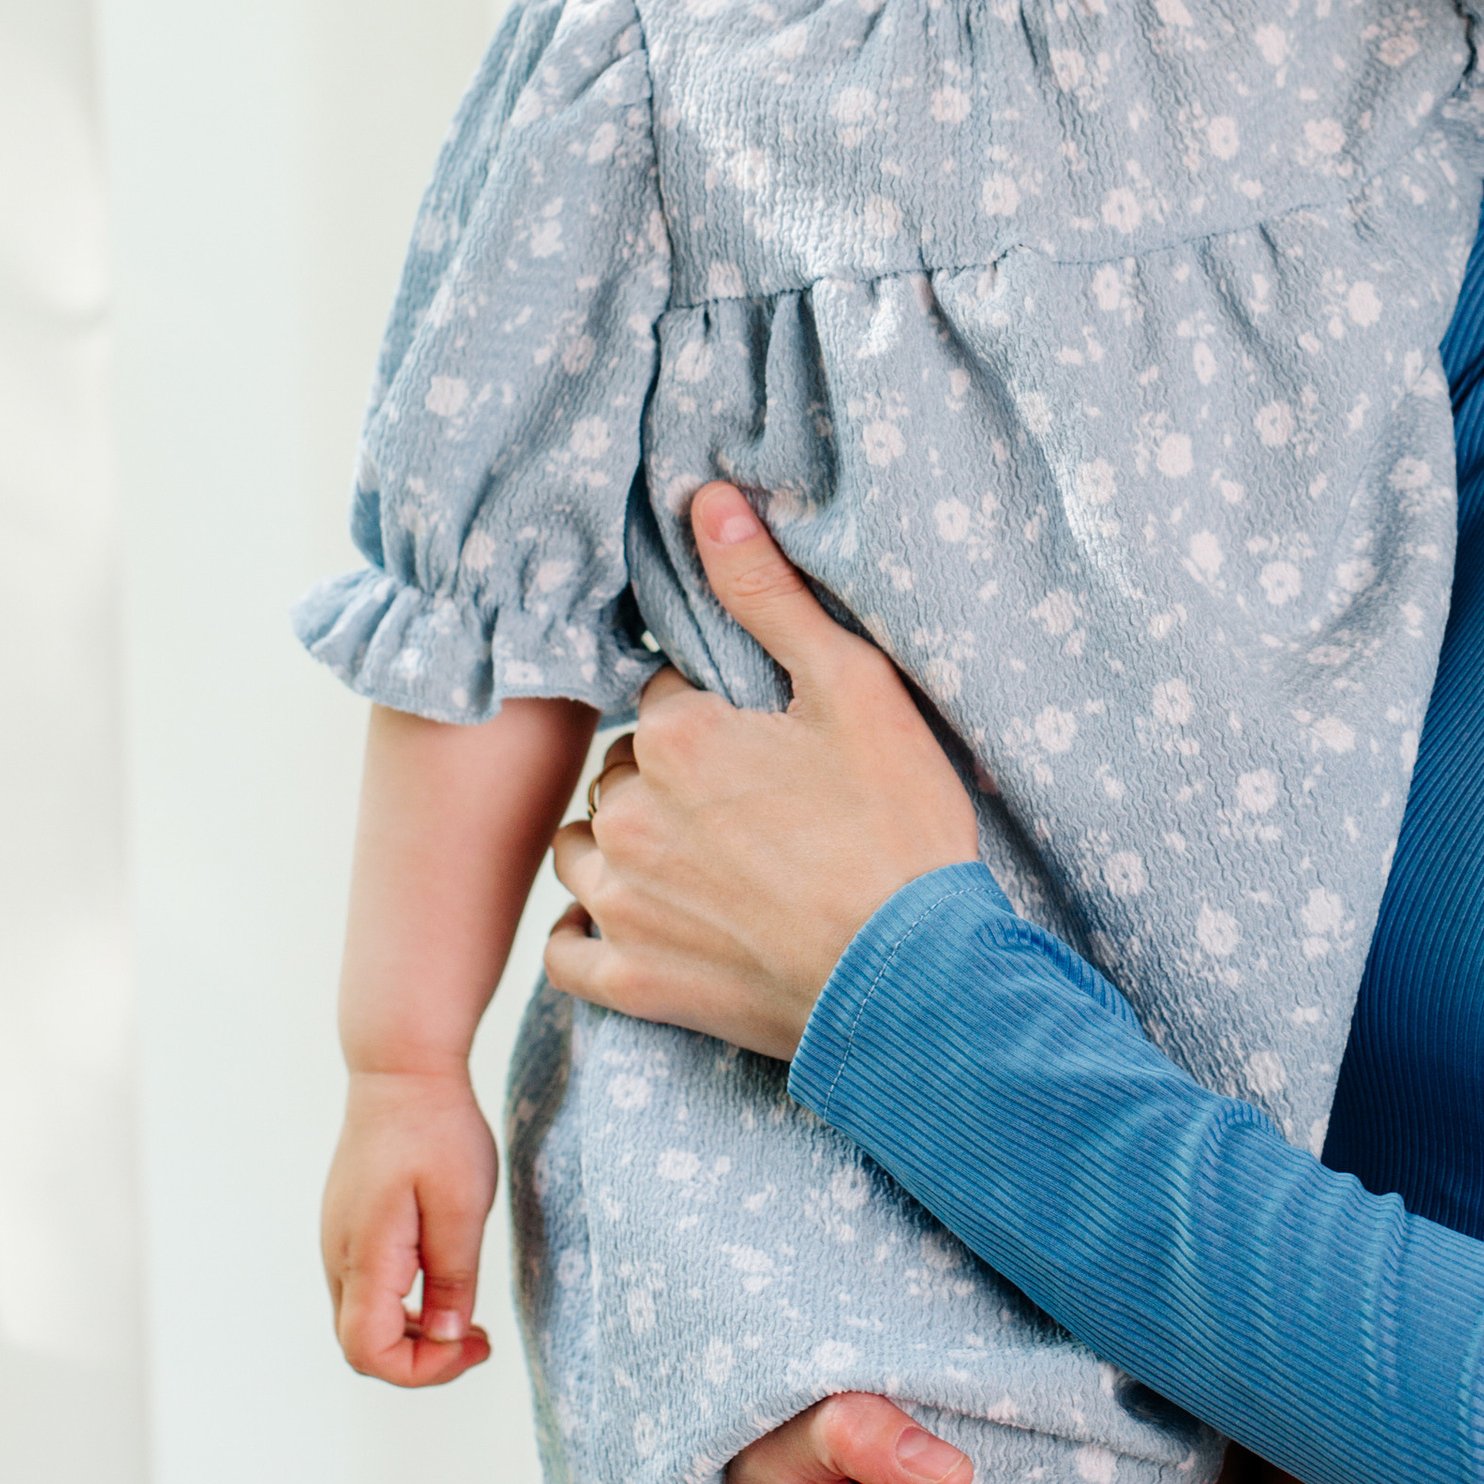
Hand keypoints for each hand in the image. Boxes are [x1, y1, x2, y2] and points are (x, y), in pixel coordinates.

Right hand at [322, 1066, 497, 1383]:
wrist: (399, 1070)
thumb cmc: (436, 1129)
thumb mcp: (462, 1203)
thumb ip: (453, 1276)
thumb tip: (449, 1338)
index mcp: (365, 1257)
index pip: (369, 1352)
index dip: (422, 1369)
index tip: (474, 1345)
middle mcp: (338, 1258)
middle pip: (361, 1346)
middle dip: (422, 1359)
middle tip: (479, 1340)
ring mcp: (338, 1243)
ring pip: (362, 1320)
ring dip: (414, 1335)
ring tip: (469, 1321)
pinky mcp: (349, 1229)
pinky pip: (366, 1290)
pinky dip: (403, 1307)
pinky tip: (443, 1285)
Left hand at [542, 486, 978, 1058]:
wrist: (916, 978)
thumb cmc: (896, 828)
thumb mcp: (853, 687)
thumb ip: (768, 594)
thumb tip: (706, 500)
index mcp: (676, 734)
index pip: (664, 699)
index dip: (717, 716)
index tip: (767, 746)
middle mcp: (628, 813)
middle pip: (623, 770)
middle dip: (669, 779)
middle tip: (750, 807)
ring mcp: (623, 903)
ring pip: (585, 849)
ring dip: (624, 846)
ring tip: (702, 860)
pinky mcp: (631, 983)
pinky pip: (566, 949)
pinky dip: (591, 934)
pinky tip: (641, 921)